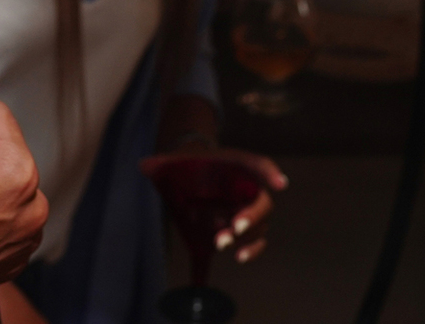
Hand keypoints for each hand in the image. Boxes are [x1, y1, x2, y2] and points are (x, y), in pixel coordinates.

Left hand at [140, 145, 286, 264]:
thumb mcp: (172, 162)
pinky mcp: (231, 231)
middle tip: (235, 229)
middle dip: (251, 217)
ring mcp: (242, 211)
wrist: (186, 175)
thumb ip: (159, 164)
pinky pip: (246, 246)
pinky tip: (235, 261)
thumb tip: (143, 166)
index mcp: (235, 166)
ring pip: (256, 228)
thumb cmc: (185, 165)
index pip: (258, 165)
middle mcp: (245, 190)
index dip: (270, 172)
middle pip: (261, 204)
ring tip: (219, 245)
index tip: (280, 184)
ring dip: (245, 239)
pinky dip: (246, 254)